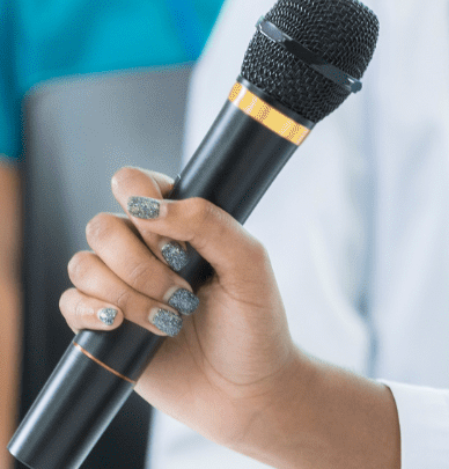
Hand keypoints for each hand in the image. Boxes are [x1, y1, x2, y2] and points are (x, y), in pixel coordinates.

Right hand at [58, 166, 303, 454]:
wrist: (245, 390)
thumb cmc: (256, 322)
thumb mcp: (249, 263)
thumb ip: (208, 223)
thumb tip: (149, 207)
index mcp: (180, 222)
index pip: (133, 183)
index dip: (142, 199)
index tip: (171, 235)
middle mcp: (145, 249)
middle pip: (104, 225)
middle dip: (141, 261)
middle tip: (183, 289)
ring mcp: (121, 286)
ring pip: (84, 264)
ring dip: (128, 291)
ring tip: (170, 318)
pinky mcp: (103, 326)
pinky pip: (70, 302)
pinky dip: (92, 310)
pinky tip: (122, 323)